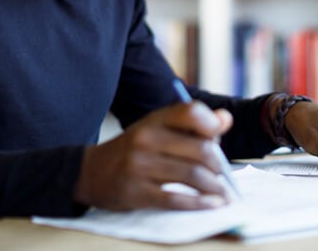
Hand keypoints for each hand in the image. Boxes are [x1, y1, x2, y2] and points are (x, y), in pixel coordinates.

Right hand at [74, 101, 233, 210]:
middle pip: (200, 149)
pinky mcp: (136, 192)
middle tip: (224, 175)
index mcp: (155, 120)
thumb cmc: (135, 149)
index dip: (211, 124)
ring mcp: (140, 166)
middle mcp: (146, 139)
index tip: (219, 137)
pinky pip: (175, 200)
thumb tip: (226, 119)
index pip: (191, 112)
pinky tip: (212, 204)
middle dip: (219, 166)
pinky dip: (199, 204)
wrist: (91, 172)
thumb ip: (192, 125)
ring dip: (214, 187)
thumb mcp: (158, 129)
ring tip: (222, 193)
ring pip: (192, 175)